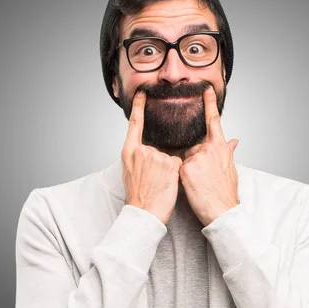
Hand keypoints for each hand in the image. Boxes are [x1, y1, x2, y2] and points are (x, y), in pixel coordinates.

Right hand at [121, 91, 182, 224]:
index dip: (139, 108)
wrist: (144, 215)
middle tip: (153, 180)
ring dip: (169, 169)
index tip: (143, 93)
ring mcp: (156, 156)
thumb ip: (139, 157)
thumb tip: (148, 152)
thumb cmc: (139, 197)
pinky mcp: (169, 164)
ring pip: (170, 156)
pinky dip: (177, 174)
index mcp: (129, 152)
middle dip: (160, 162)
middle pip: (158, 147)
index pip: (135, 125)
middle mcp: (141, 151)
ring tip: (159, 184)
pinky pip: (178, 164)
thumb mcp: (131, 173)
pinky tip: (168, 184)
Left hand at [179, 86, 239, 225]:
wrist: (223, 213)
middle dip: (194, 161)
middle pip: (193, 147)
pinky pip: (177, 169)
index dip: (210, 104)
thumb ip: (229, 152)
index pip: (214, 122)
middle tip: (204, 179)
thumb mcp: (231, 170)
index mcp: (220, 148)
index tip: (206, 89)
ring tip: (199, 186)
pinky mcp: (185, 169)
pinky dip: (180, 178)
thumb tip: (235, 140)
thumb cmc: (226, 194)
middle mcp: (208, 149)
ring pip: (184, 159)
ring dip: (187, 171)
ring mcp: (196, 158)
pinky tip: (191, 187)